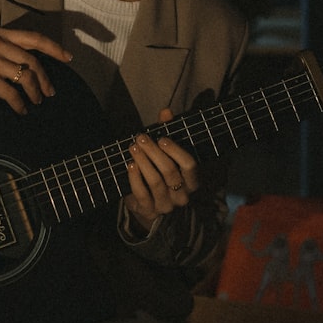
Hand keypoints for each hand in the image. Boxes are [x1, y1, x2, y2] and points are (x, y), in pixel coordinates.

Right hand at [0, 28, 72, 113]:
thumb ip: (5, 49)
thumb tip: (32, 64)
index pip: (34, 38)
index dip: (54, 48)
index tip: (68, 58)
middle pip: (33, 62)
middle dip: (45, 80)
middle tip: (50, 93)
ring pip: (25, 77)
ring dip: (35, 93)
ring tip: (35, 102)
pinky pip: (12, 94)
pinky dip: (20, 104)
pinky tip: (21, 110)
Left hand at [123, 108, 199, 232]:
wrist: (149, 204)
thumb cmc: (160, 172)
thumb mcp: (166, 153)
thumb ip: (167, 132)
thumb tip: (165, 111)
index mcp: (192, 181)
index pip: (190, 165)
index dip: (176, 151)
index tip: (161, 138)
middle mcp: (182, 195)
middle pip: (170, 172)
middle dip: (153, 152)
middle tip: (141, 138)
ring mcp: (166, 205)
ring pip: (155, 182)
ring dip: (143, 162)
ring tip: (133, 148)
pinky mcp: (150, 212)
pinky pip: (142, 194)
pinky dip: (135, 178)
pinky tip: (130, 164)